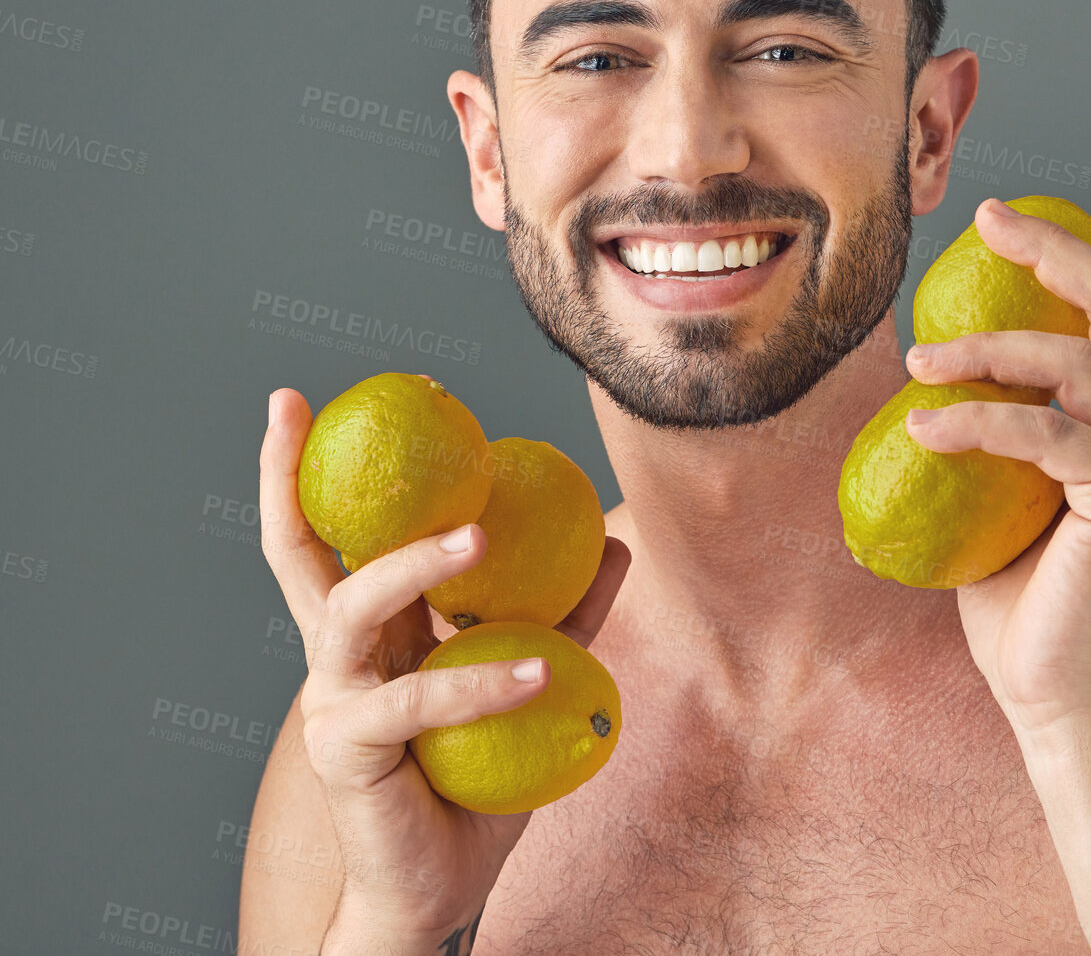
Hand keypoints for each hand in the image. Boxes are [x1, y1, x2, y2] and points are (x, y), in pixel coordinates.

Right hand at [258, 385, 631, 932]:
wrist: (442, 883)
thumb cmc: (477, 778)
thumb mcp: (530, 676)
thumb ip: (566, 613)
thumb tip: (614, 540)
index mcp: (374, 629)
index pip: (330, 536)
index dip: (304, 471)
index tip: (300, 399)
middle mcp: (338, 654)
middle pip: (295, 552)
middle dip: (285, 477)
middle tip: (300, 408)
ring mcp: (332, 698)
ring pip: (352, 608)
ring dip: (412, 564)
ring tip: (475, 536)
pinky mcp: (348, 748)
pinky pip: (419, 698)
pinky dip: (481, 680)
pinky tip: (538, 673)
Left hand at [903, 181, 1090, 736]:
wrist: (1063, 693)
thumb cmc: (1028, 599)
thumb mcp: (1012, 492)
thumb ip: (1005, 432)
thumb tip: (927, 379)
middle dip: (1060, 246)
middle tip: (990, 215)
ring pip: (1078, 357)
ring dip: (987, 345)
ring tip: (914, 360)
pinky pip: (1040, 430)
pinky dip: (973, 418)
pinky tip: (919, 424)